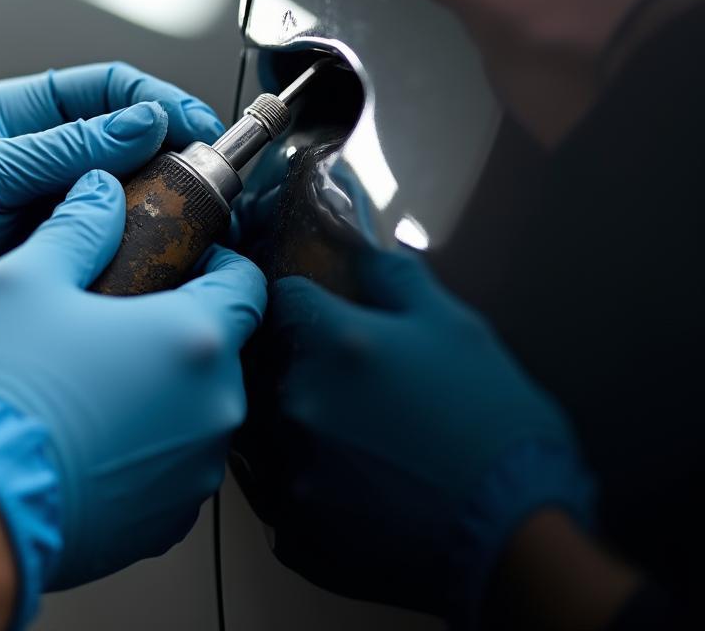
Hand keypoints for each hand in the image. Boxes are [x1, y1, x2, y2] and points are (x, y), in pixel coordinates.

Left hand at [0, 63, 225, 398]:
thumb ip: (63, 147)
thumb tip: (144, 121)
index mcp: (28, 114)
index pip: (111, 88)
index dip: (161, 100)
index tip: (199, 125)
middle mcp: (53, 156)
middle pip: (133, 139)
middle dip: (175, 151)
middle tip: (207, 178)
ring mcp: (62, 205)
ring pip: (133, 193)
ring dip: (165, 202)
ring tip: (196, 219)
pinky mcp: (66, 250)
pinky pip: (118, 240)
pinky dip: (144, 245)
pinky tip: (162, 257)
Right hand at [0, 170, 265, 621]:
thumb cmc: (2, 396)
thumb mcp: (26, 280)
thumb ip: (78, 226)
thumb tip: (100, 194)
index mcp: (194, 339)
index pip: (246, 283)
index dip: (218, 263)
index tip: (187, 261)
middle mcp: (213, 407)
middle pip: (221, 346)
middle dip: (181, 327)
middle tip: (124, 319)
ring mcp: (195, 470)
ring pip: (198, 407)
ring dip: (164, 388)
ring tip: (100, 380)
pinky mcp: (168, 519)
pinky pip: (174, 463)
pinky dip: (147, 444)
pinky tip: (93, 435)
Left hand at [262, 244, 593, 623]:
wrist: (518, 539)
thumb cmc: (493, 427)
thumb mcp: (455, 327)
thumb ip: (394, 275)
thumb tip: (362, 243)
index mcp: (334, 343)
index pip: (281, 298)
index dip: (302, 301)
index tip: (317, 312)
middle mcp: (299, 402)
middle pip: (267, 363)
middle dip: (300, 364)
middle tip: (353, 386)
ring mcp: (290, 471)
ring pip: (265, 427)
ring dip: (297, 424)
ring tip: (356, 438)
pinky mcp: (292, 530)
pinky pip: (277, 490)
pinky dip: (305, 482)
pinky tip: (352, 483)